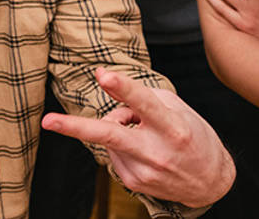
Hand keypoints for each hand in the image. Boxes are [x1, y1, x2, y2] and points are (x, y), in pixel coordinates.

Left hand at [42, 68, 234, 207]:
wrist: (211, 182)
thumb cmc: (193, 136)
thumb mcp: (176, 109)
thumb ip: (141, 98)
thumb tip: (107, 94)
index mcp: (172, 127)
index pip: (144, 103)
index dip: (122, 88)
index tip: (103, 75)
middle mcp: (157, 151)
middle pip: (109, 135)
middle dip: (74, 127)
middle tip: (47, 122)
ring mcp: (144, 171)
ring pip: (108, 137)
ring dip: (117, 127)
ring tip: (143, 133)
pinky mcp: (134, 183)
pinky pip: (113, 153)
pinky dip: (121, 145)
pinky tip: (142, 149)